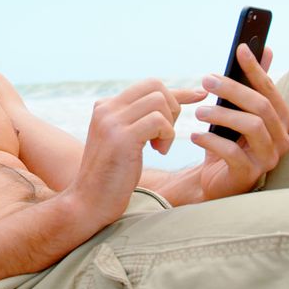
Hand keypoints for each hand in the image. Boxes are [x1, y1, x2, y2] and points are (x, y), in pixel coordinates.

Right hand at [67, 79, 206, 226]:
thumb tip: (177, 100)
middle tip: (165, 135)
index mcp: (105, 106)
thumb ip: (141, 119)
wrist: (89, 202)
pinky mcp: (122, 137)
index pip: (148, 85)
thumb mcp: (125, 139)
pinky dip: (167, 136)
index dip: (176, 92)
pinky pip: (159, 121)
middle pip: (155, 86)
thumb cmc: (112, 176)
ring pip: (159, 102)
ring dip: (169, 125)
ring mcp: (112, 121)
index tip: (198, 95)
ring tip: (159, 146)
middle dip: (172, 108)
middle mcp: (106, 108)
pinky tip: (158, 152)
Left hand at [192, 44, 288, 200]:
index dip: (255, 69)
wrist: (214, 182)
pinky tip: (196, 135)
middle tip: (207, 80)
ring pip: (252, 126)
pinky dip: (211, 140)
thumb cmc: (228, 143)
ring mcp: (269, 159)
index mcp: (281, 121)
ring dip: (223, 114)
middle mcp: (282, 140)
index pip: (270, 91)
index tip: (239, 49)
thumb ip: (251, 84)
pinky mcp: (250, 175)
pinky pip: (233, 152)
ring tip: (200, 111)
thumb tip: (264, 48)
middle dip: (233, 89)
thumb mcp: (237, 112)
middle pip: (261, 106)